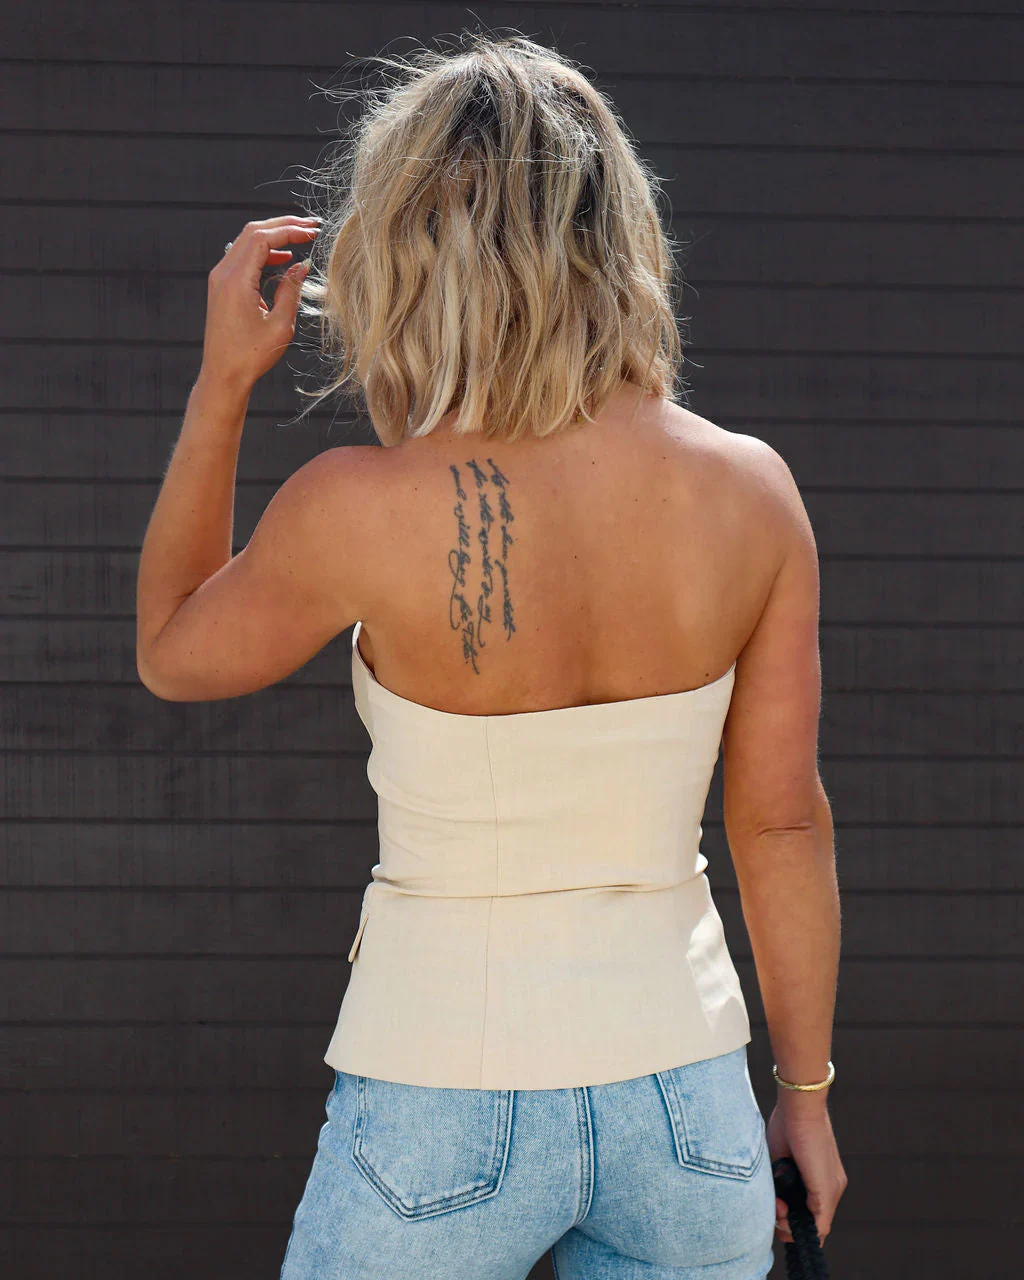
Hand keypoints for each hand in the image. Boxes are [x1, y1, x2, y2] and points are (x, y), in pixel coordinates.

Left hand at [201, 215, 319, 390]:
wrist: (223, 375)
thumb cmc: (250, 356)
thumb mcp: (280, 325)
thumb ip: (291, 291)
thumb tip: (301, 268)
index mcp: (236, 280)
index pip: (262, 239)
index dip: (289, 231)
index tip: (312, 232)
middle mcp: (223, 273)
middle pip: (253, 232)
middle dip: (282, 226)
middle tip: (309, 227)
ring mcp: (220, 279)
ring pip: (247, 242)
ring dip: (273, 238)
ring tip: (300, 241)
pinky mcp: (222, 287)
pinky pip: (243, 258)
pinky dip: (263, 254)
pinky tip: (282, 261)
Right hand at [766, 1096, 846, 1245]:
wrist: (799, 1104)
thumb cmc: (786, 1122)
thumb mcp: (781, 1158)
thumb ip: (781, 1181)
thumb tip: (774, 1200)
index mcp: (823, 1176)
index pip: (813, 1211)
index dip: (793, 1217)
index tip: (776, 1208)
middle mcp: (833, 1186)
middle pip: (815, 1222)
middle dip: (790, 1223)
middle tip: (775, 1208)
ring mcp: (833, 1189)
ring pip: (817, 1227)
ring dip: (791, 1224)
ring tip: (777, 1208)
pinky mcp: (826, 1190)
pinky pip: (819, 1225)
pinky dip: (798, 1226)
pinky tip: (782, 1214)